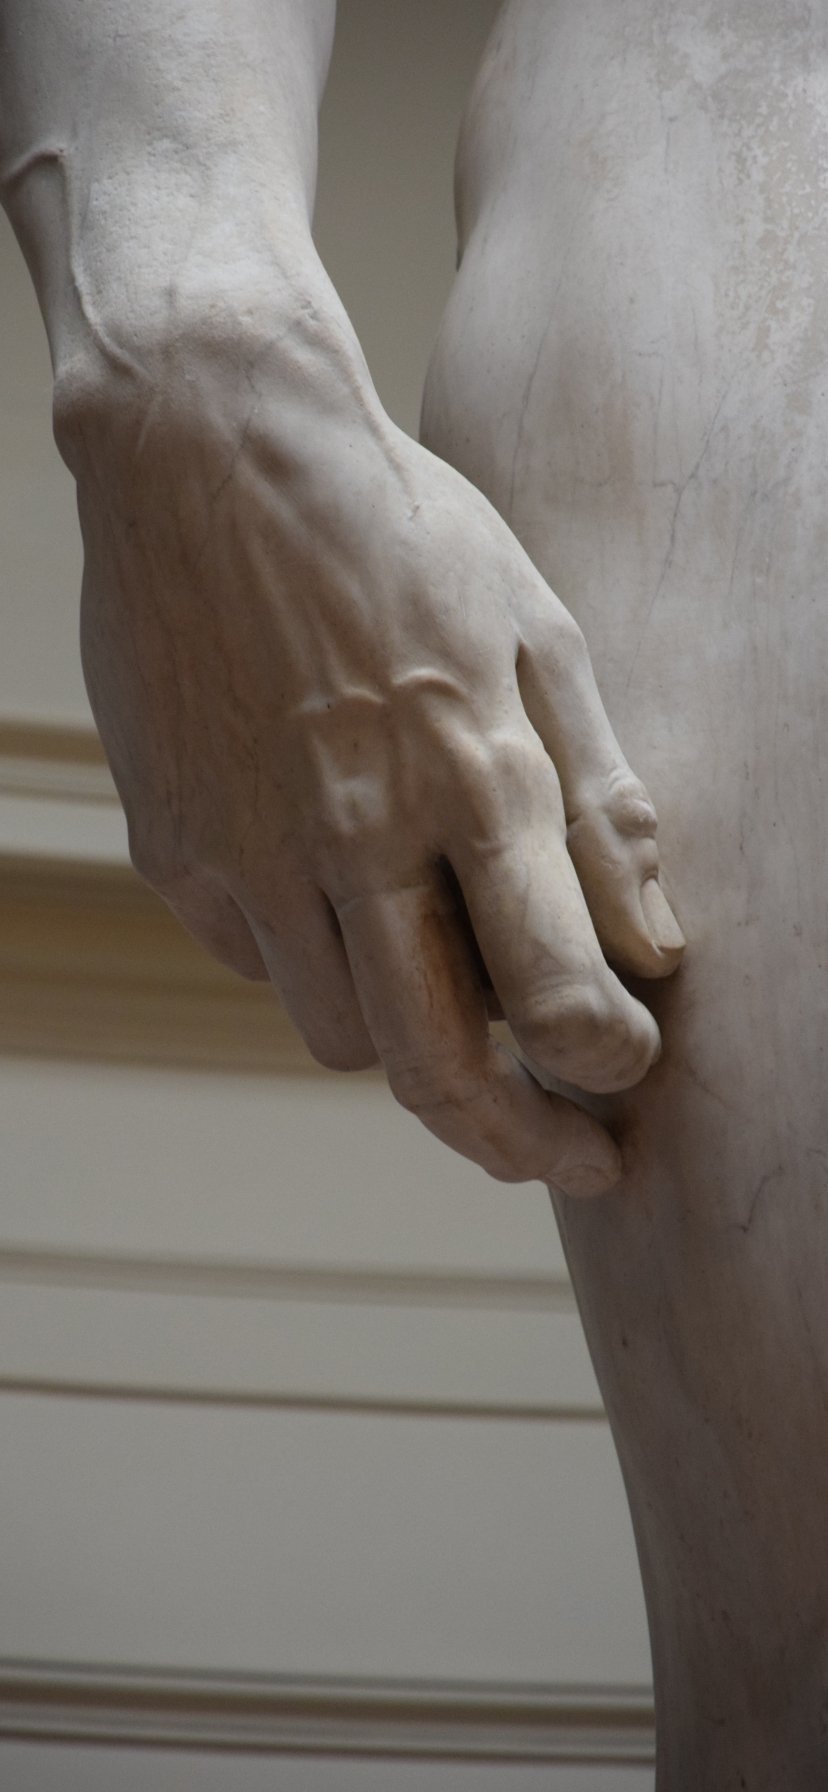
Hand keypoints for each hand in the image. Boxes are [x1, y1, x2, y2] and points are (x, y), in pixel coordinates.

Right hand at [63, 300, 682, 1197]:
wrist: (209, 450)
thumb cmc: (398, 532)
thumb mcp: (539, 632)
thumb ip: (602, 799)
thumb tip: (656, 945)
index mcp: (469, 773)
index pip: (557, 993)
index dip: (610, 1066)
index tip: (629, 1071)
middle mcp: (356, 832)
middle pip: (436, 1068)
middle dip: (520, 1143)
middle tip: (570, 1160)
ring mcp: (249, 848)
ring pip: (340, 1035)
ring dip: (408, 1041)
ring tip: (447, 986)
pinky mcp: (174, 845)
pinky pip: (257, 960)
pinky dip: (313, 958)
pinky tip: (339, 890)